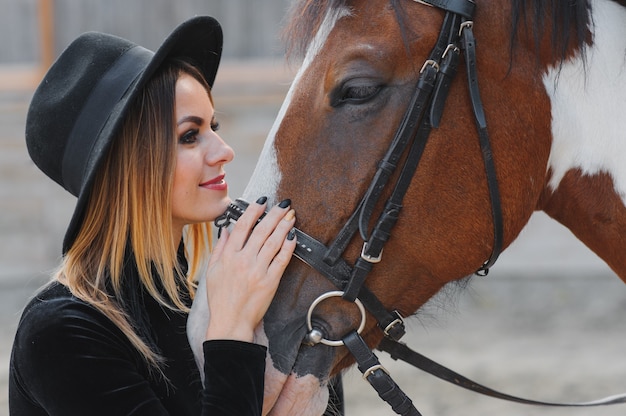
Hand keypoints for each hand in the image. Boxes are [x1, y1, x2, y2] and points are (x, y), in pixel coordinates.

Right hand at [204, 198, 295, 341]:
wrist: (230, 322)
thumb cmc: (221, 300)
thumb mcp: (212, 271)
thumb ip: (220, 248)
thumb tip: (225, 230)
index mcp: (228, 256)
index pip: (242, 227)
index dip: (253, 211)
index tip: (262, 203)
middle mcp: (243, 260)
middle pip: (262, 230)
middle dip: (275, 214)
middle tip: (284, 205)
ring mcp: (258, 270)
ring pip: (274, 242)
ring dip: (284, 226)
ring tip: (291, 216)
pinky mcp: (270, 281)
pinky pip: (282, 259)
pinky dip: (288, 246)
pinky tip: (293, 236)